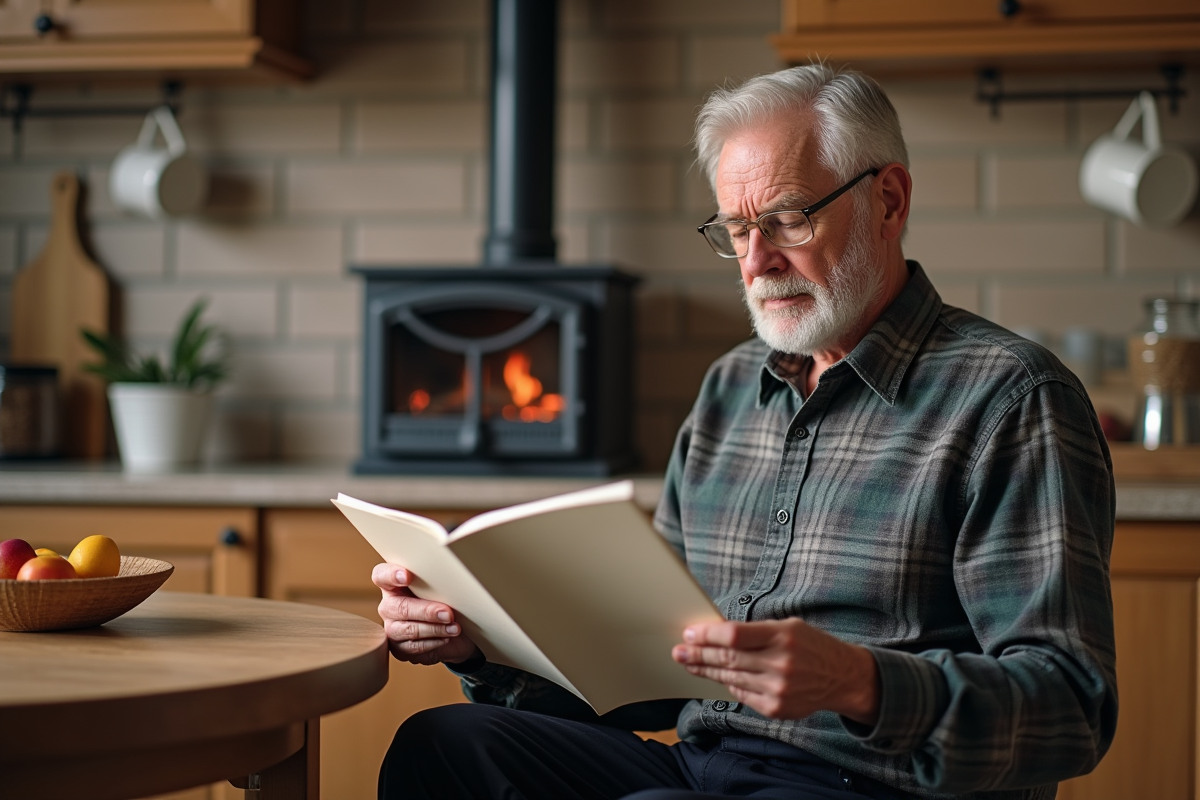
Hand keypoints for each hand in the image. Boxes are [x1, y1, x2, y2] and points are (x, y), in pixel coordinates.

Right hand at [372, 564, 480, 666]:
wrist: (458, 631)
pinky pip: (414, 647)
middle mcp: (389, 606)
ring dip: (434, 629)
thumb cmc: (448, 602)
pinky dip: (433, 642)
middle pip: (399, 607)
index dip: (391, 575)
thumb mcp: (444, 588)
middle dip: (426, 611)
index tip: (407, 576)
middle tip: (448, 613)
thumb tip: (453, 582)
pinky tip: (446, 638)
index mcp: (395, 584)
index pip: (382, 575)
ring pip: (408, 629)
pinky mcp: (399, 648)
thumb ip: (438, 582)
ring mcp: (392, 628)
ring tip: (454, 628)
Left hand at [671, 618, 879, 724]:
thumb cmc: (811, 645)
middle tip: (678, 651)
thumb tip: (716, 634)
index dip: (707, 635)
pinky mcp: (776, 708)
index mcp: (783, 636)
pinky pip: (742, 694)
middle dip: (698, 654)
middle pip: (727, 659)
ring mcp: (778, 689)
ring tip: (688, 663)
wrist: (842, 677)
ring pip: (730, 678)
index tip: (689, 633)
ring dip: (706, 670)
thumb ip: (755, 632)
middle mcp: (780, 664)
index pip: (734, 636)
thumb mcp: (789, 627)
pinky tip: (715, 676)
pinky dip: (728, 684)